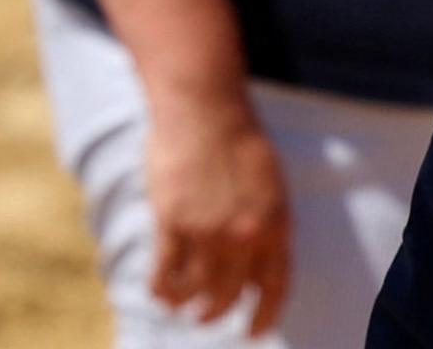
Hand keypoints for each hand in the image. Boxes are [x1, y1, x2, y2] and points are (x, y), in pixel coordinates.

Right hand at [140, 83, 293, 335]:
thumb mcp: (270, 183)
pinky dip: (160, 287)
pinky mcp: (172, 221)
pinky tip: (157, 291)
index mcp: (275, 224)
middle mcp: (243, 235)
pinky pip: (165, 270)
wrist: (205, 106)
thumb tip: (258, 262)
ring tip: (179, 307)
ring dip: (186, 303)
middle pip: (229, 294)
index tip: (253, 332)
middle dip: (216, 313)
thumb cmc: (240, 137)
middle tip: (206, 318)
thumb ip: (267, 223)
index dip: (264, 315)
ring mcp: (206, 230)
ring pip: (196, 288)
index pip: (274, 287)